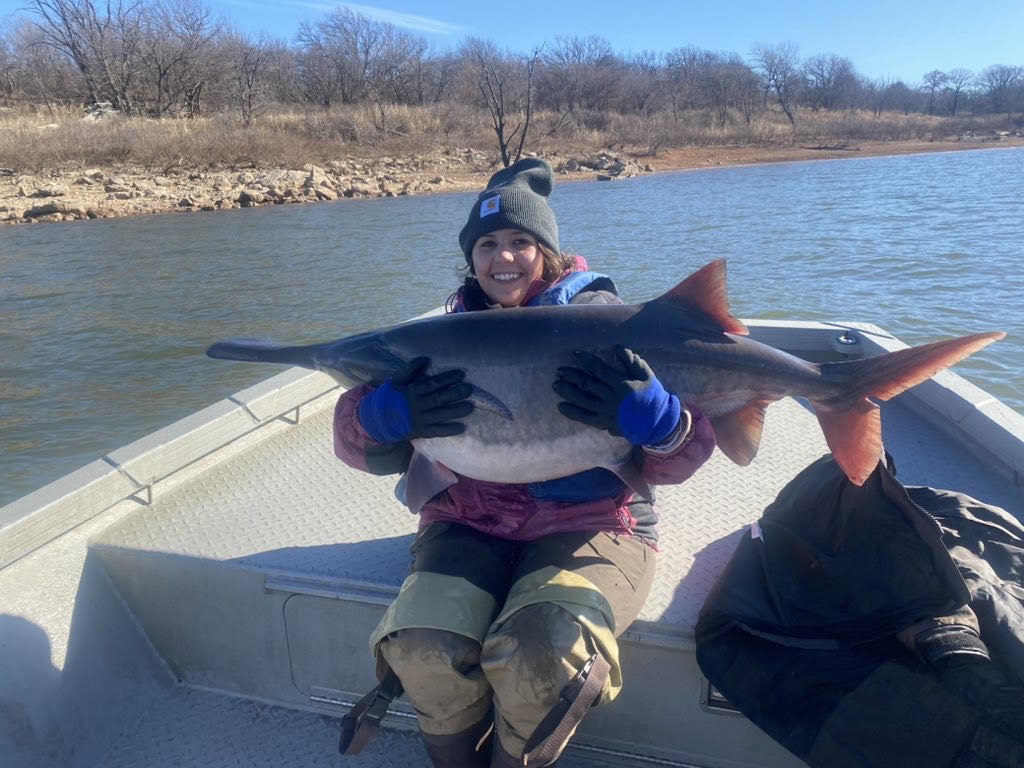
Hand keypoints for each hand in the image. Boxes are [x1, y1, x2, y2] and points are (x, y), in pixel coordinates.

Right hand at [358, 357, 472, 442]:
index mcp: (412, 391)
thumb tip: (426, 359)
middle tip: (469, 389)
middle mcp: (417, 405)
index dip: (447, 378)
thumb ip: (410, 370)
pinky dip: (448, 430)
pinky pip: (436, 431)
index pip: (432, 384)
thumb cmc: (388, 398)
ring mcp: (419, 419)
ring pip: (440, 414)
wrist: (376, 421)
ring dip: (456, 411)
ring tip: (470, 406)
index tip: (461, 374)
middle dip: (455, 393)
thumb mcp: (396, 381)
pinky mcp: (420, 431)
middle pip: (439, 398)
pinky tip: (461, 427)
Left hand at [553, 345, 679, 446]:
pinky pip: (585, 418)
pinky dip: (572, 412)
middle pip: (587, 384)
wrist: (656, 422)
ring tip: (556, 385)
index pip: (599, 370)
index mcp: (621, 384)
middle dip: (572, 376)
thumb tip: (618, 347)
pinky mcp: (603, 422)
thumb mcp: (646, 375)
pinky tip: (561, 406)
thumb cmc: (652, 396)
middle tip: (560, 371)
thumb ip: (632, 362)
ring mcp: (606, 411)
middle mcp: (611, 397)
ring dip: (568, 392)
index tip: (576, 354)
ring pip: (583, 400)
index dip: (586, 361)